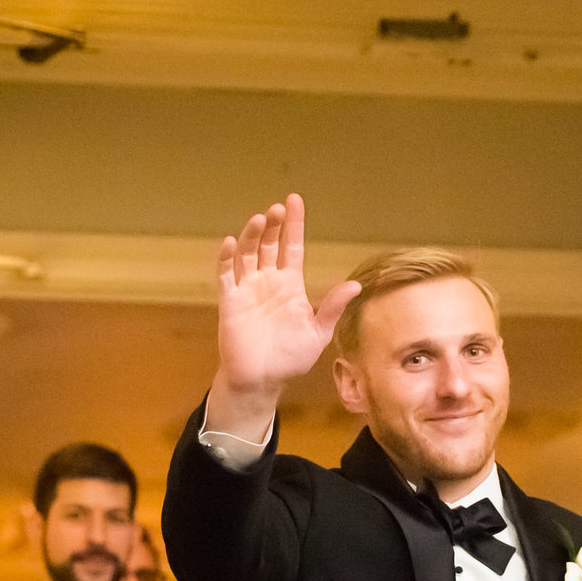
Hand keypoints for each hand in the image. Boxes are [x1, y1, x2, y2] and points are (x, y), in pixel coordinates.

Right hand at [208, 193, 361, 439]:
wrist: (262, 380)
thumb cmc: (290, 357)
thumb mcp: (317, 332)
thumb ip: (331, 307)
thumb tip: (355, 285)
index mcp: (290, 285)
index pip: (292, 247)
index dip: (293, 225)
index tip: (294, 200)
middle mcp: (268, 281)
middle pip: (268, 244)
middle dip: (272, 225)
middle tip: (277, 208)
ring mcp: (247, 289)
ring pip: (247, 254)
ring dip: (251, 235)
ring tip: (260, 219)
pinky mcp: (229, 301)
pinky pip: (226, 275)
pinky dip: (226, 258)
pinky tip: (232, 242)